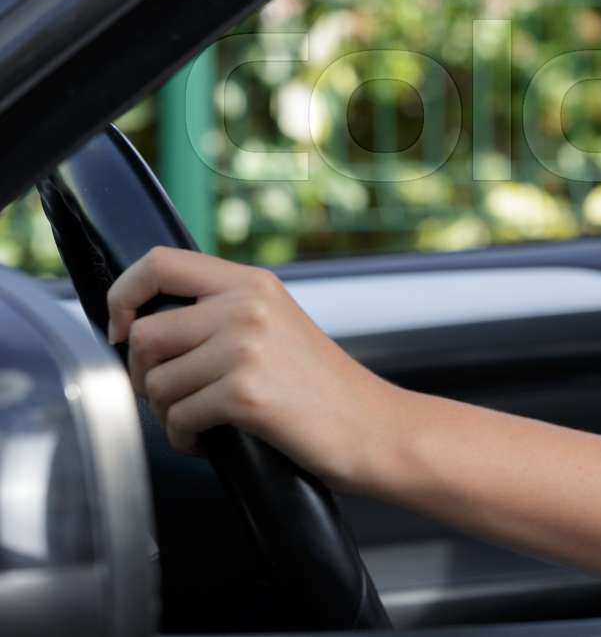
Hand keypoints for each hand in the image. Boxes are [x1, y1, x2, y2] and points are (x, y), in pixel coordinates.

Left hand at [106, 246, 400, 494]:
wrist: (375, 427)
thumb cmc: (323, 387)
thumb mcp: (277, 325)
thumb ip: (222, 312)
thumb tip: (144, 327)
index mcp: (254, 283)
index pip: (160, 263)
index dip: (124, 295)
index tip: (121, 329)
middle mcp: (248, 306)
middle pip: (146, 334)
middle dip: (146, 375)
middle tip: (176, 396)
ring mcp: (246, 348)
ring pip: (156, 383)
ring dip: (169, 414)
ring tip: (204, 420)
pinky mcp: (245, 394)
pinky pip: (177, 420)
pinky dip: (186, 440)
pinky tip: (213, 440)